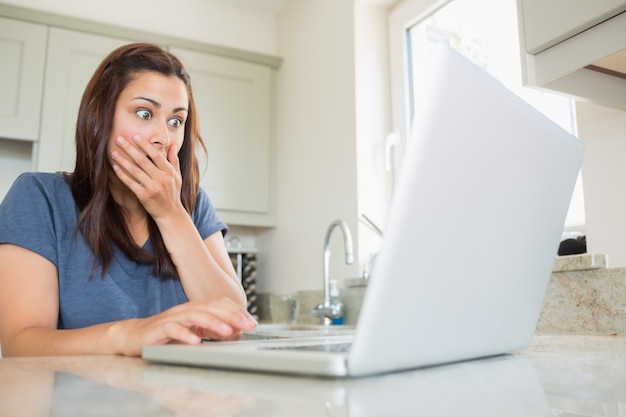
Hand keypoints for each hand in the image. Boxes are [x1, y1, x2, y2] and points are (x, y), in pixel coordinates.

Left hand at [111, 134, 182, 218]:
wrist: (170, 213)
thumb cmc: (173, 193)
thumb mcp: (177, 176)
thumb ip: (174, 160)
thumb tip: (173, 145)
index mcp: (169, 172)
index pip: (156, 155)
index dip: (145, 145)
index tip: (135, 136)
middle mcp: (162, 178)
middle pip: (143, 160)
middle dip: (130, 148)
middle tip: (119, 139)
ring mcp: (153, 187)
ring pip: (135, 170)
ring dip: (123, 160)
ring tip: (113, 152)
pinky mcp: (144, 196)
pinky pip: (130, 183)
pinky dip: (122, 175)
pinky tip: (115, 167)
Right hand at [115, 298, 256, 355]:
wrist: (133, 337)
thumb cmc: (165, 334)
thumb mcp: (194, 331)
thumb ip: (213, 329)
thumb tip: (235, 331)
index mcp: (195, 309)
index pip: (219, 304)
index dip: (237, 311)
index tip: (252, 321)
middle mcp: (185, 310)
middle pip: (211, 307)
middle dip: (231, 316)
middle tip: (247, 325)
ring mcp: (171, 318)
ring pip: (195, 316)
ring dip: (213, 323)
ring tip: (227, 332)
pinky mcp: (157, 329)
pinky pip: (172, 330)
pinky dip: (185, 335)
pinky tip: (195, 342)